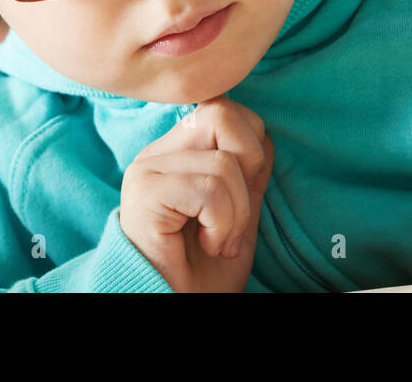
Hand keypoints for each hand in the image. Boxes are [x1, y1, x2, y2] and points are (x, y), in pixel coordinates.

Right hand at [120, 96, 273, 292]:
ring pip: (223, 163)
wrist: (169, 303)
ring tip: (219, 241)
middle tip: (236, 214)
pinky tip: (208, 245)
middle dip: (248, 165)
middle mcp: (157, 153)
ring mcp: (147, 170)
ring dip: (236, 214)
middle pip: (222, 114)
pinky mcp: (145, 192)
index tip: (243, 195)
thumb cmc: (201, 271)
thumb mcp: (236, 217)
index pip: (224, 109)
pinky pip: (209, 190)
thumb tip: (266, 140)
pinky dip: (221, 226)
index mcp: (177, 153)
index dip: (250, 145)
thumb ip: (247, 178)